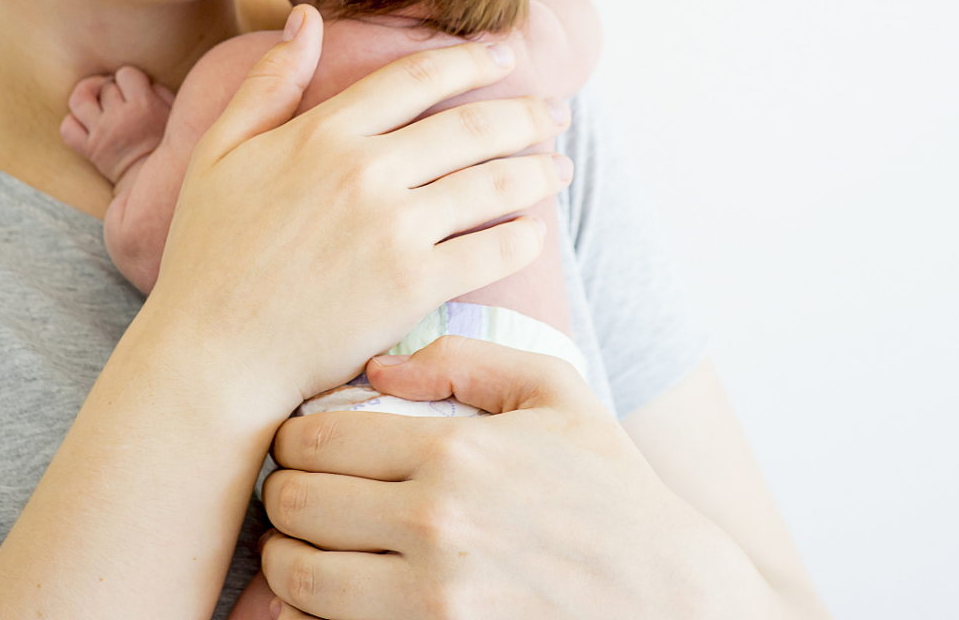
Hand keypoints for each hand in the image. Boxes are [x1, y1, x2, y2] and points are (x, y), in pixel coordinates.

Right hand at [138, 7, 575, 409]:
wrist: (213, 356)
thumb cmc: (209, 255)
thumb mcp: (219, 154)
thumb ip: (269, 84)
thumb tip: (308, 18)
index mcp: (324, 133)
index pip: (419, 76)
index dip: (471, 60)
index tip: (504, 55)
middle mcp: (367, 171)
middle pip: (471, 126)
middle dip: (525, 114)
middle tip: (554, 112)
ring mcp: (396, 229)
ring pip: (493, 183)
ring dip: (539, 171)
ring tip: (560, 167)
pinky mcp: (416, 286)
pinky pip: (492, 251)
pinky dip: (523, 237)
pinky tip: (534, 231)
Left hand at [259, 337, 781, 619]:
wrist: (674, 597)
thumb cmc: (614, 492)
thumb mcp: (558, 396)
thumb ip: (464, 363)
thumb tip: (378, 368)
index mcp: (456, 451)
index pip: (314, 438)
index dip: (294, 439)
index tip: (306, 445)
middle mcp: (434, 524)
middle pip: (292, 506)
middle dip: (285, 496)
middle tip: (303, 494)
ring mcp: (431, 600)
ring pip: (295, 579)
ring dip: (290, 560)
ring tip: (314, 547)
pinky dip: (314, 616)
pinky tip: (339, 595)